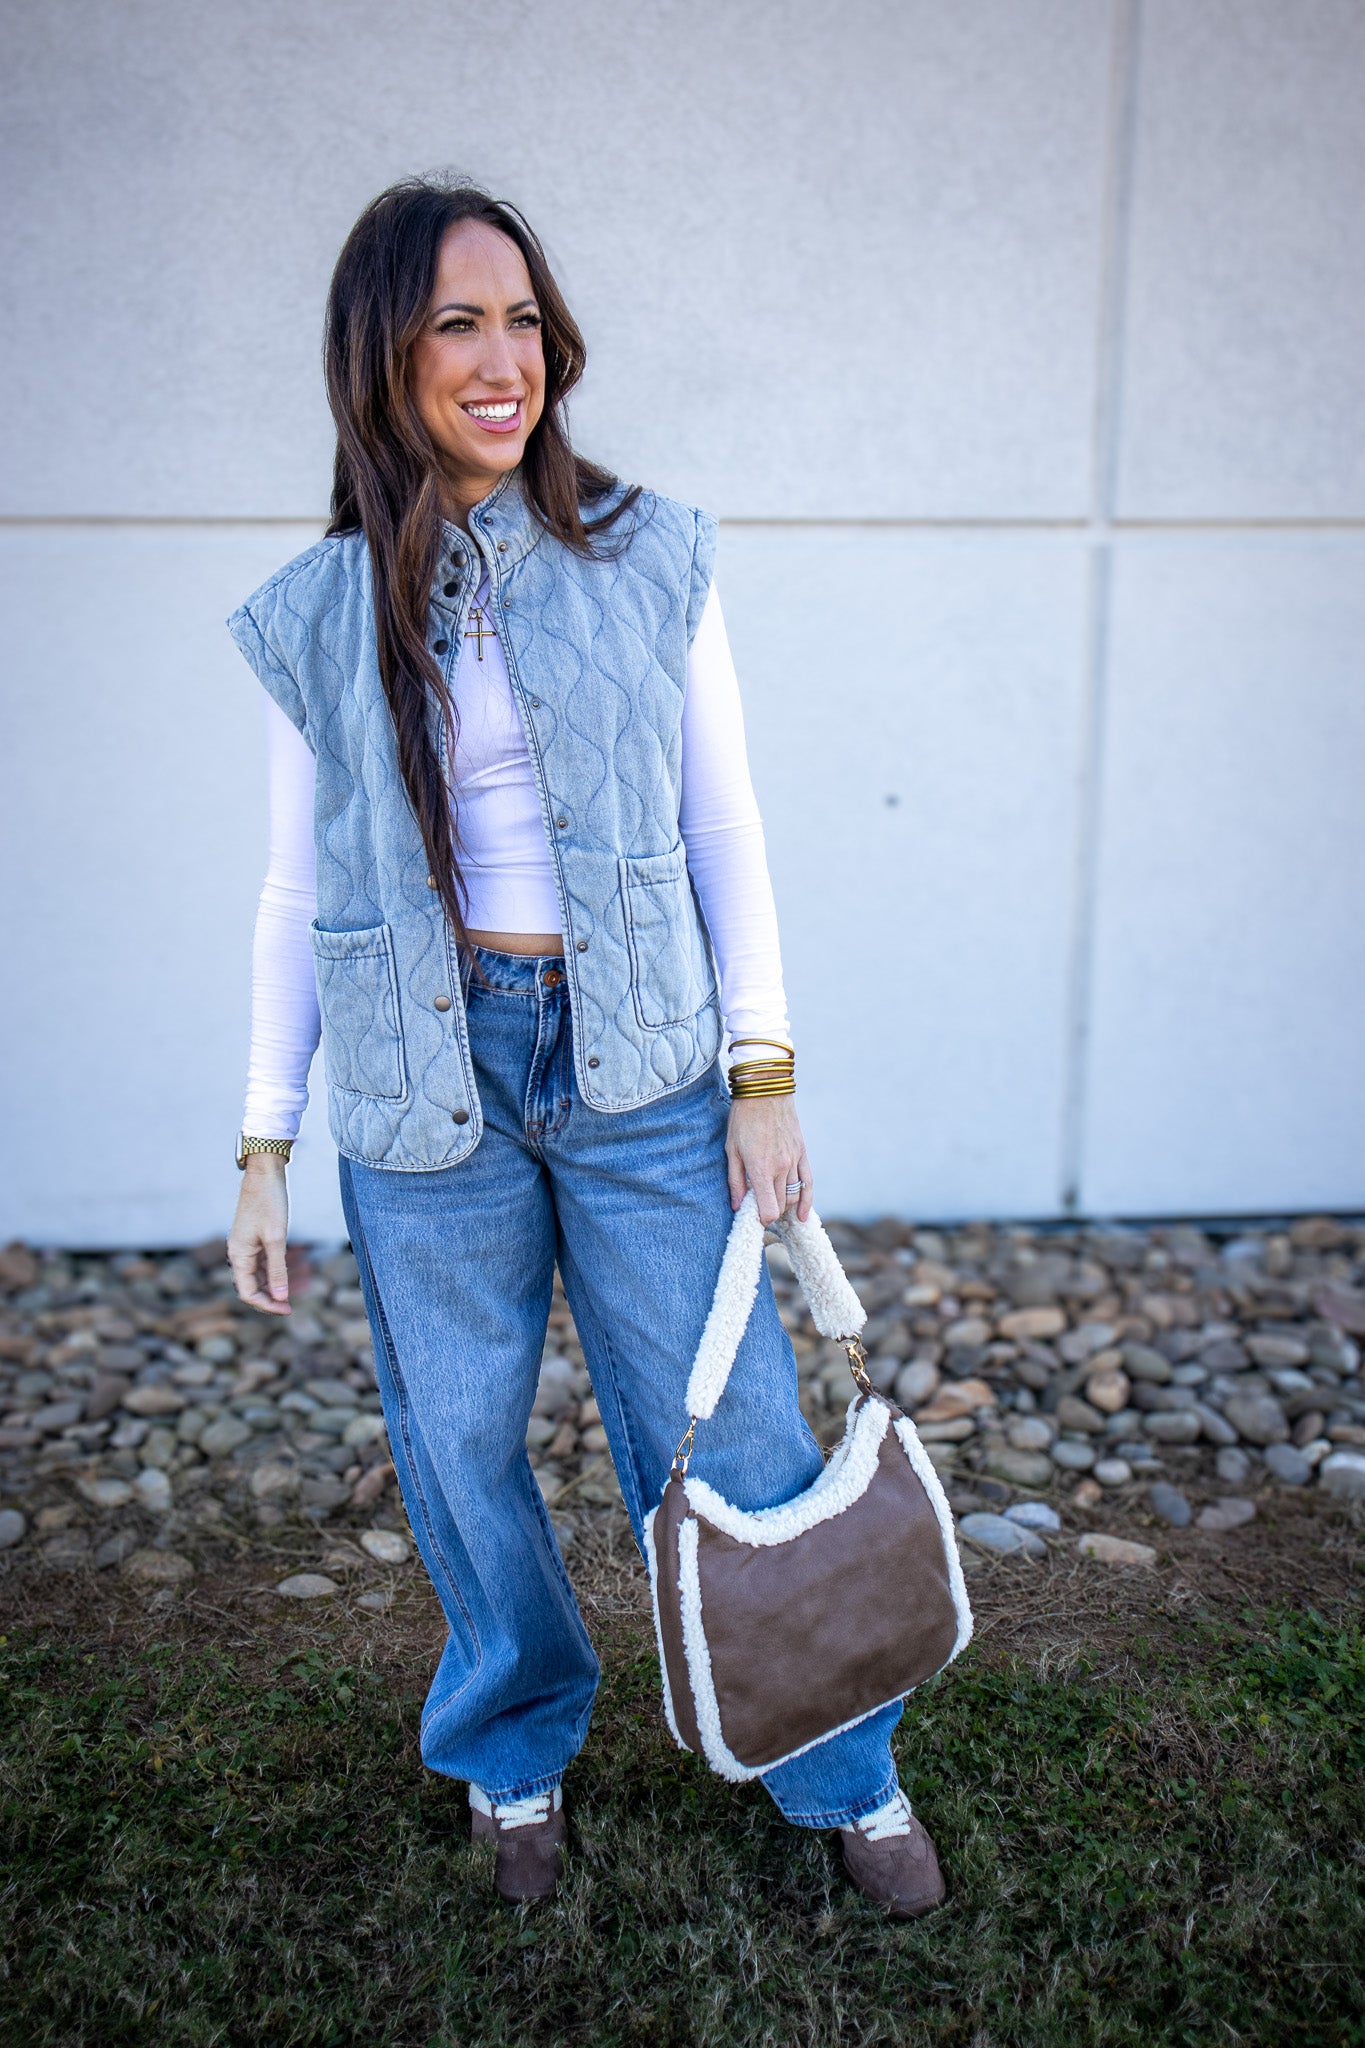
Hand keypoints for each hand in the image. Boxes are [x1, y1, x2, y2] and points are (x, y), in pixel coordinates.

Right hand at [227, 1153, 291, 1313]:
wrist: (265, 1174)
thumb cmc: (269, 1203)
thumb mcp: (276, 1238)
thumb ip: (278, 1269)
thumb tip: (281, 1297)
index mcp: (238, 1256)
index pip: (248, 1293)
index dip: (267, 1305)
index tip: (288, 1309)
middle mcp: (238, 1254)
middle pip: (253, 1287)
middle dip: (274, 1296)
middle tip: (295, 1303)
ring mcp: (246, 1246)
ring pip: (260, 1275)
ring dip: (278, 1283)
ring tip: (302, 1284)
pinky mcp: (254, 1239)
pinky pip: (264, 1262)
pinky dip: (279, 1268)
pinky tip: (296, 1268)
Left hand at [725, 1097, 812, 1225]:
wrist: (765, 1091)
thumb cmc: (743, 1119)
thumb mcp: (732, 1150)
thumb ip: (735, 1181)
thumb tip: (737, 1206)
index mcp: (761, 1169)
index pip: (769, 1210)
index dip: (761, 1219)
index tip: (752, 1217)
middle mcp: (781, 1168)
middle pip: (780, 1205)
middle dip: (769, 1212)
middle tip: (757, 1209)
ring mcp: (794, 1161)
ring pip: (793, 1195)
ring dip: (783, 1205)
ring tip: (772, 1205)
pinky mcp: (802, 1153)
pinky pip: (808, 1182)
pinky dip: (806, 1200)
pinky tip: (802, 1215)